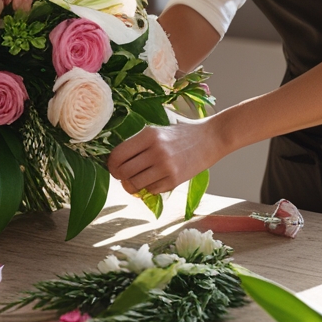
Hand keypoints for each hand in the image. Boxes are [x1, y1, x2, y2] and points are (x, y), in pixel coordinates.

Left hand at [106, 117, 225, 195]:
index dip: (111, 164)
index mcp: (148, 135)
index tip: (113, 167)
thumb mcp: (157, 130)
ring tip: (136, 180)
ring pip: (135, 184)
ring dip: (132, 185)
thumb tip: (115, 159)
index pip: (118, 155)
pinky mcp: (175, 180)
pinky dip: (149, 188)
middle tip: (123, 175)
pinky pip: (151, 191)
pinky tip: (154, 180)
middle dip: (120, 176)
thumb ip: (138, 143)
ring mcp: (166, 167)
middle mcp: (156, 150)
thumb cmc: (181, 133)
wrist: (210, 138)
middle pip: (124, 172)